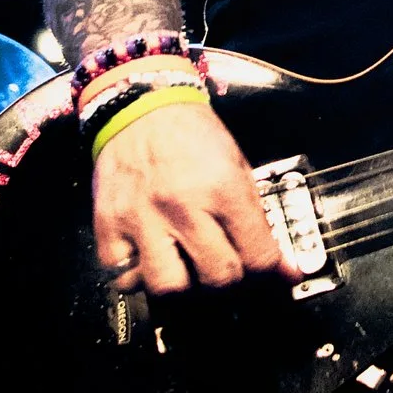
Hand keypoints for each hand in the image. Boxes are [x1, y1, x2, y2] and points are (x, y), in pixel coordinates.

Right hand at [90, 100, 296, 295]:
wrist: (139, 103)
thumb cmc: (193, 134)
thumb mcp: (237, 166)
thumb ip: (259, 220)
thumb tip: (285, 272)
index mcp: (222, 187)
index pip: (258, 256)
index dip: (270, 276)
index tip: (271, 280)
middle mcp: (181, 206)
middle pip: (217, 279)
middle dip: (229, 282)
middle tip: (227, 271)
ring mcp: (141, 218)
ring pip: (169, 289)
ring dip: (184, 289)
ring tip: (188, 271)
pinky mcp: (107, 225)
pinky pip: (123, 278)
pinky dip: (139, 279)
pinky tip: (151, 261)